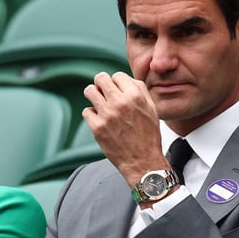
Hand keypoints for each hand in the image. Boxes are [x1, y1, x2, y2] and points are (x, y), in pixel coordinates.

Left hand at [83, 72, 170, 186]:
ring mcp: (107, 115)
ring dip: (93, 96)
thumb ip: (139, 90)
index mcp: (135, 96)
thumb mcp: (152, 109)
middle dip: (101, 84)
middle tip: (103, 92)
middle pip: (100, 78)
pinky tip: (100, 120)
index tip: (117, 90)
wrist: (143, 161)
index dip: (117, 82)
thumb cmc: (149, 136)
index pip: (117, 75)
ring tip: (99, 103)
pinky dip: (92, 115)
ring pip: (89, 91)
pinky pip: (87, 111)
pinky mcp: (97, 127)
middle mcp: (120, 102)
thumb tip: (125, 79)